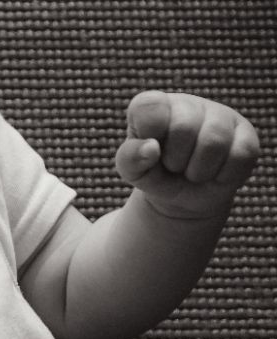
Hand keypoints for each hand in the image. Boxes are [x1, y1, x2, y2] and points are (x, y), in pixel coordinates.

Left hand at [116, 90, 261, 219]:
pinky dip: (221, 175)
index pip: (149, 105)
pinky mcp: (246, 135)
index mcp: (157, 107)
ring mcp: (222, 116)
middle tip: (174, 166)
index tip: (151, 148)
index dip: (149, 131)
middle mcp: (190, 105)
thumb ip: (130, 159)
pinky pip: (239, 155)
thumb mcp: (133, 171)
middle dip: (174, 160)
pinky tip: (214, 173)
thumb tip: (151, 148)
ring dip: (198, 171)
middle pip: (184, 128)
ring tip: (193, 171)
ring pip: (214, 142)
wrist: (184, 196)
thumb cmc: (155, 174)